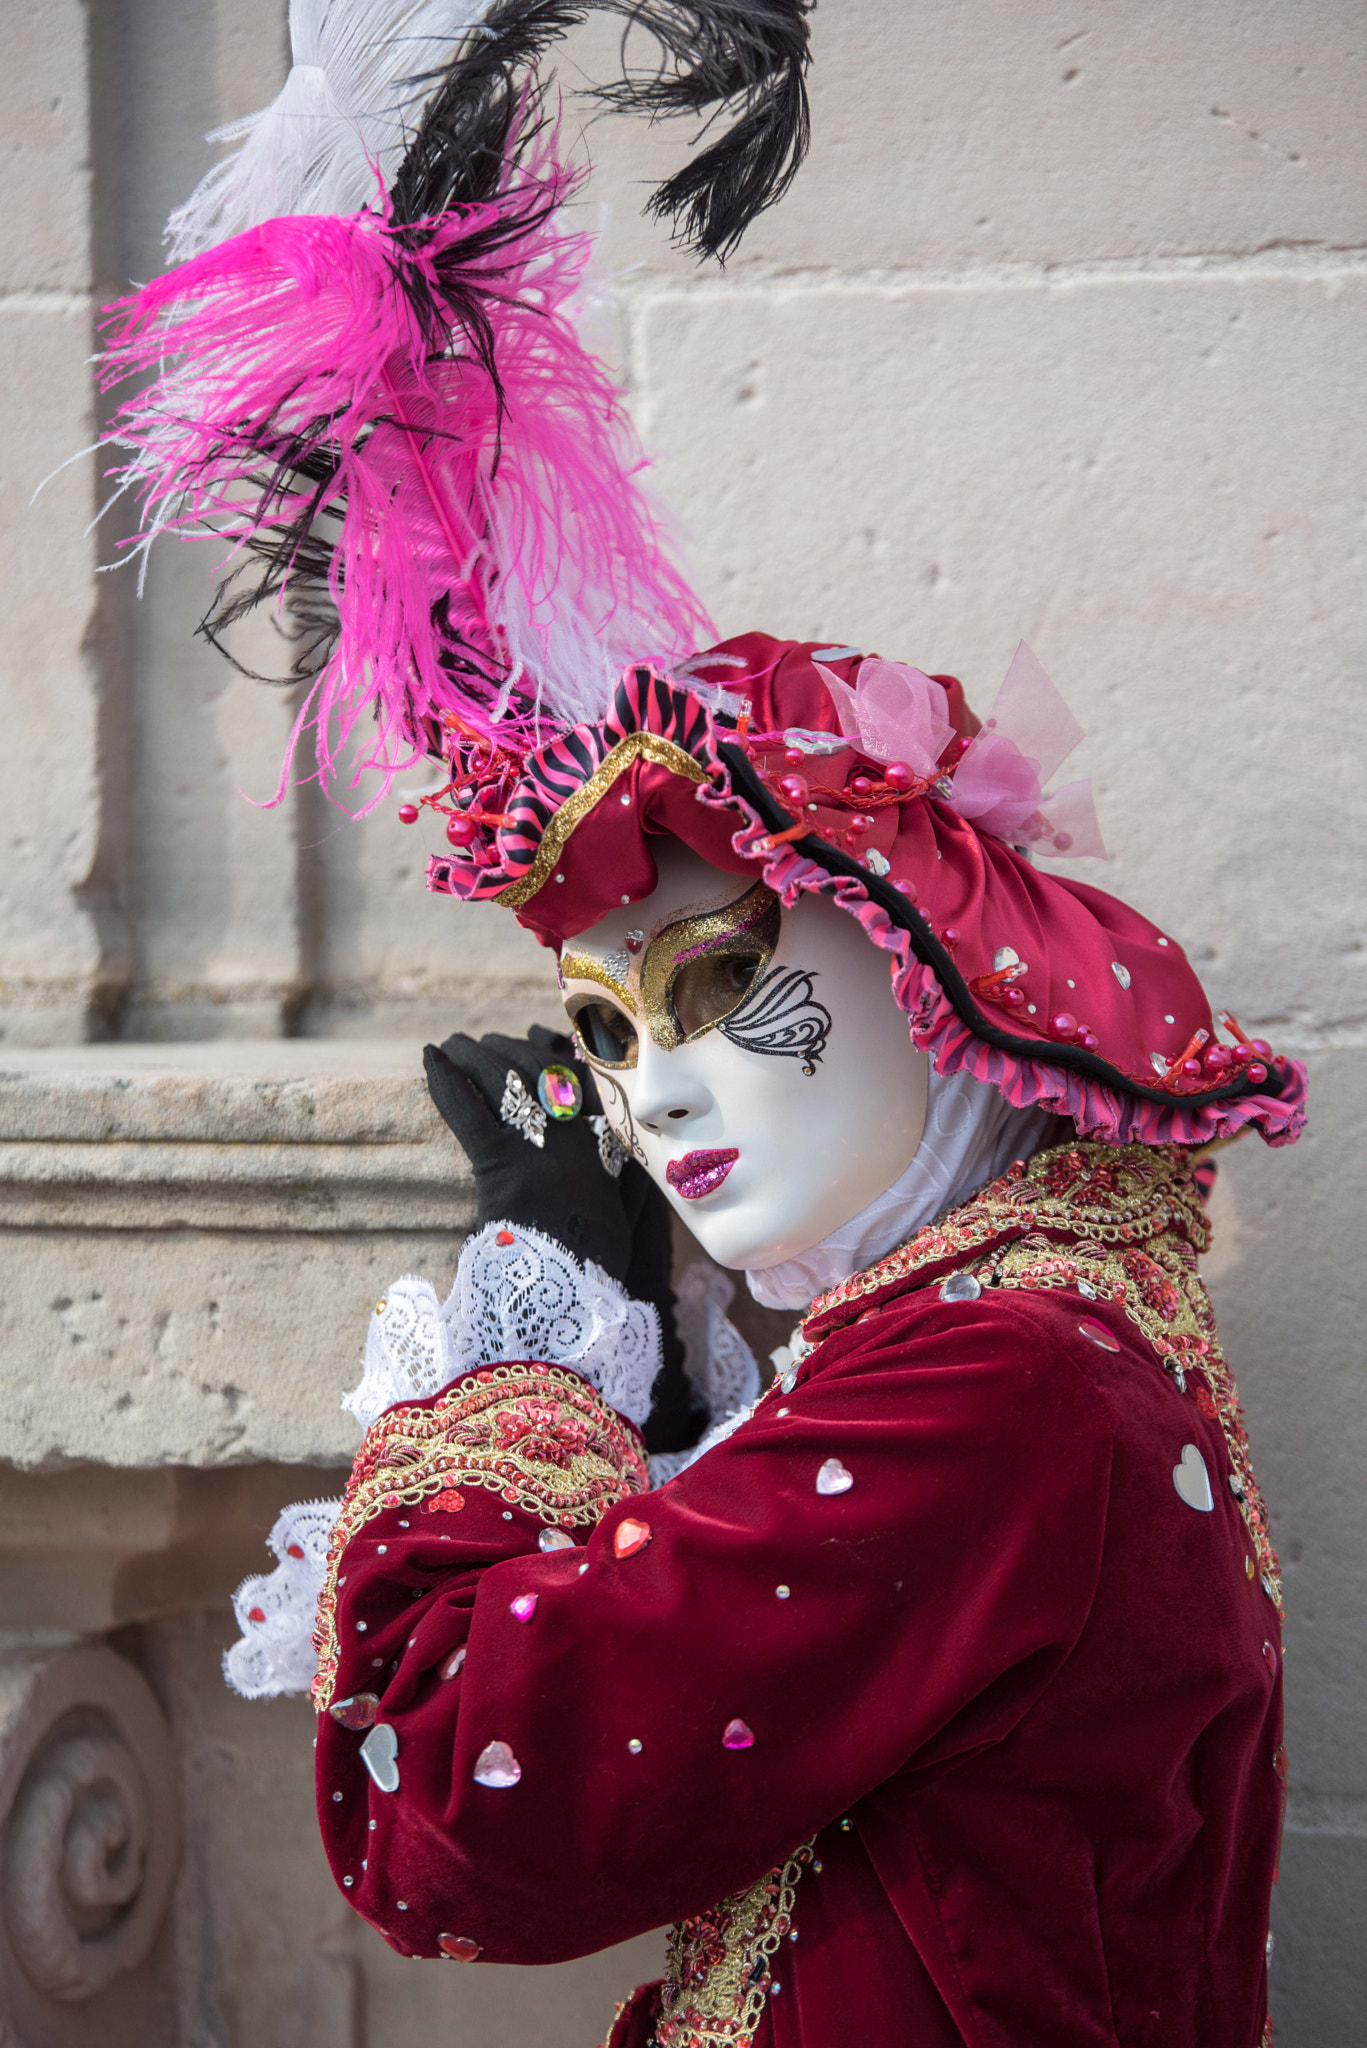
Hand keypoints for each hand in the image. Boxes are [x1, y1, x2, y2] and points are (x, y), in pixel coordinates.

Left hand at [424, 1025, 699, 1446]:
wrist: (574, 1303)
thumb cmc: (601, 1265)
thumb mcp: (632, 1220)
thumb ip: (636, 1182)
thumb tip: (640, 1159)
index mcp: (612, 1145)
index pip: (588, 1079)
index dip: (559, 1052)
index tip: (539, 1036)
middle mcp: (580, 1136)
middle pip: (543, 1070)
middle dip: (509, 1049)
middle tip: (483, 1040)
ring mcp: (540, 1147)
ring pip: (505, 1079)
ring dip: (475, 1054)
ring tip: (453, 1044)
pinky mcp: (501, 1166)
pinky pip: (470, 1110)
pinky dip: (446, 1079)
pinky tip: (429, 1056)